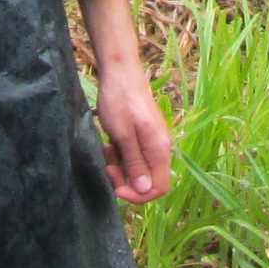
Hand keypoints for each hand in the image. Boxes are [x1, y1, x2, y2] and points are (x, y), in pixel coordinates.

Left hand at [78, 0, 173, 203]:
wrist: (120, 72)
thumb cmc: (120, 102)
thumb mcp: (123, 136)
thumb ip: (135, 164)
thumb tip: (144, 190)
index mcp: (160, 150)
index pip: (158, 188)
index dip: (138, 195)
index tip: (116, 187)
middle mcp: (161, 148)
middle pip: (149, 180)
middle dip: (127, 180)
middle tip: (108, 167)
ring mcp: (153, 141)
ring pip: (140, 168)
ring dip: (122, 167)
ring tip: (107, 151)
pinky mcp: (145, 134)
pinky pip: (135, 155)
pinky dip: (122, 155)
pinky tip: (110, 144)